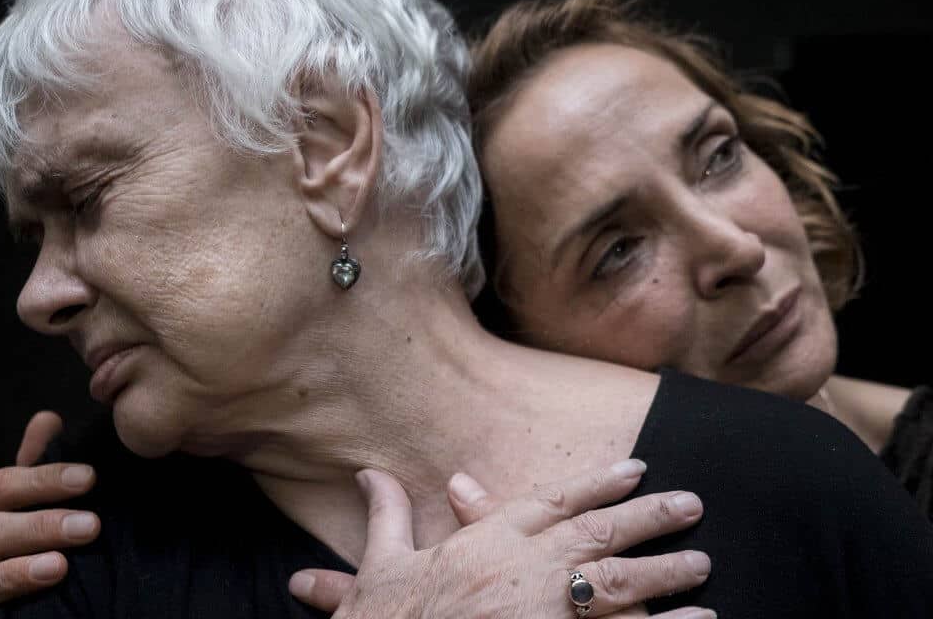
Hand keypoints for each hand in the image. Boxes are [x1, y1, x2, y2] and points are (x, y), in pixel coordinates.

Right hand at [0, 412, 99, 618]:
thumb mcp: (20, 523)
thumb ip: (33, 476)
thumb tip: (48, 419)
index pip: (2, 485)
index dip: (44, 477)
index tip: (89, 477)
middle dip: (42, 522)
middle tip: (91, 525)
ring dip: (20, 562)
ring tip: (61, 565)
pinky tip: (35, 583)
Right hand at [289, 461, 714, 617]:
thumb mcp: (381, 564)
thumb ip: (388, 513)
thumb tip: (368, 473)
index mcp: (487, 543)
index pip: (551, 501)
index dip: (596, 483)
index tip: (636, 468)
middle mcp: (521, 570)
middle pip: (596, 535)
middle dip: (647, 517)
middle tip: (692, 505)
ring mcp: (543, 612)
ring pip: (616, 584)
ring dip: (665, 572)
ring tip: (703, 563)